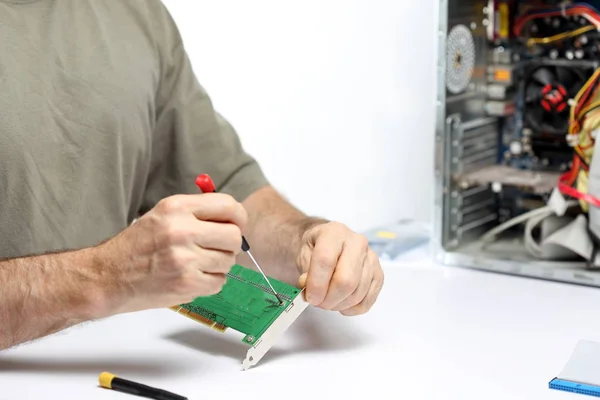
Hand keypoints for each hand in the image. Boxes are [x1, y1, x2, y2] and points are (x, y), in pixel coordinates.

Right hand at [92, 193, 245, 315]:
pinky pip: (219, 282)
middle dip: (230, 245)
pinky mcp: (186, 284)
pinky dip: (210, 282)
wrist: (108, 277)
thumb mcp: (163, 214)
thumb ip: (197, 211)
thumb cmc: (137, 246)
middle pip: (234, 236)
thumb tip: (234, 216)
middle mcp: (182, 230)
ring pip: (228, 262)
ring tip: (197, 264)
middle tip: (216, 249)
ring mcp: (185, 259)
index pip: (229, 206)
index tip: (236, 225)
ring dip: (219, 265)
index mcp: (177, 207)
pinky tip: (192, 277)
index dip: (239, 218)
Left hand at [296, 222, 383, 315]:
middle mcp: (357, 243)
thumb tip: (311, 290)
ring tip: (327, 301)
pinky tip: (341, 303)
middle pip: (346, 281)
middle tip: (318, 303)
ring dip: (338, 305)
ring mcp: (371, 259)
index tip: (309, 297)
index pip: (326, 260)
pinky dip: (352, 309)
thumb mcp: (303, 254)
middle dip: (329, 299)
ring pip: (357, 294)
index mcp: (335, 233)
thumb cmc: (315, 248)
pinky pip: (367, 301)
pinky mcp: (378, 275)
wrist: (328, 244)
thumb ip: (305, 273)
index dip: (316, 284)